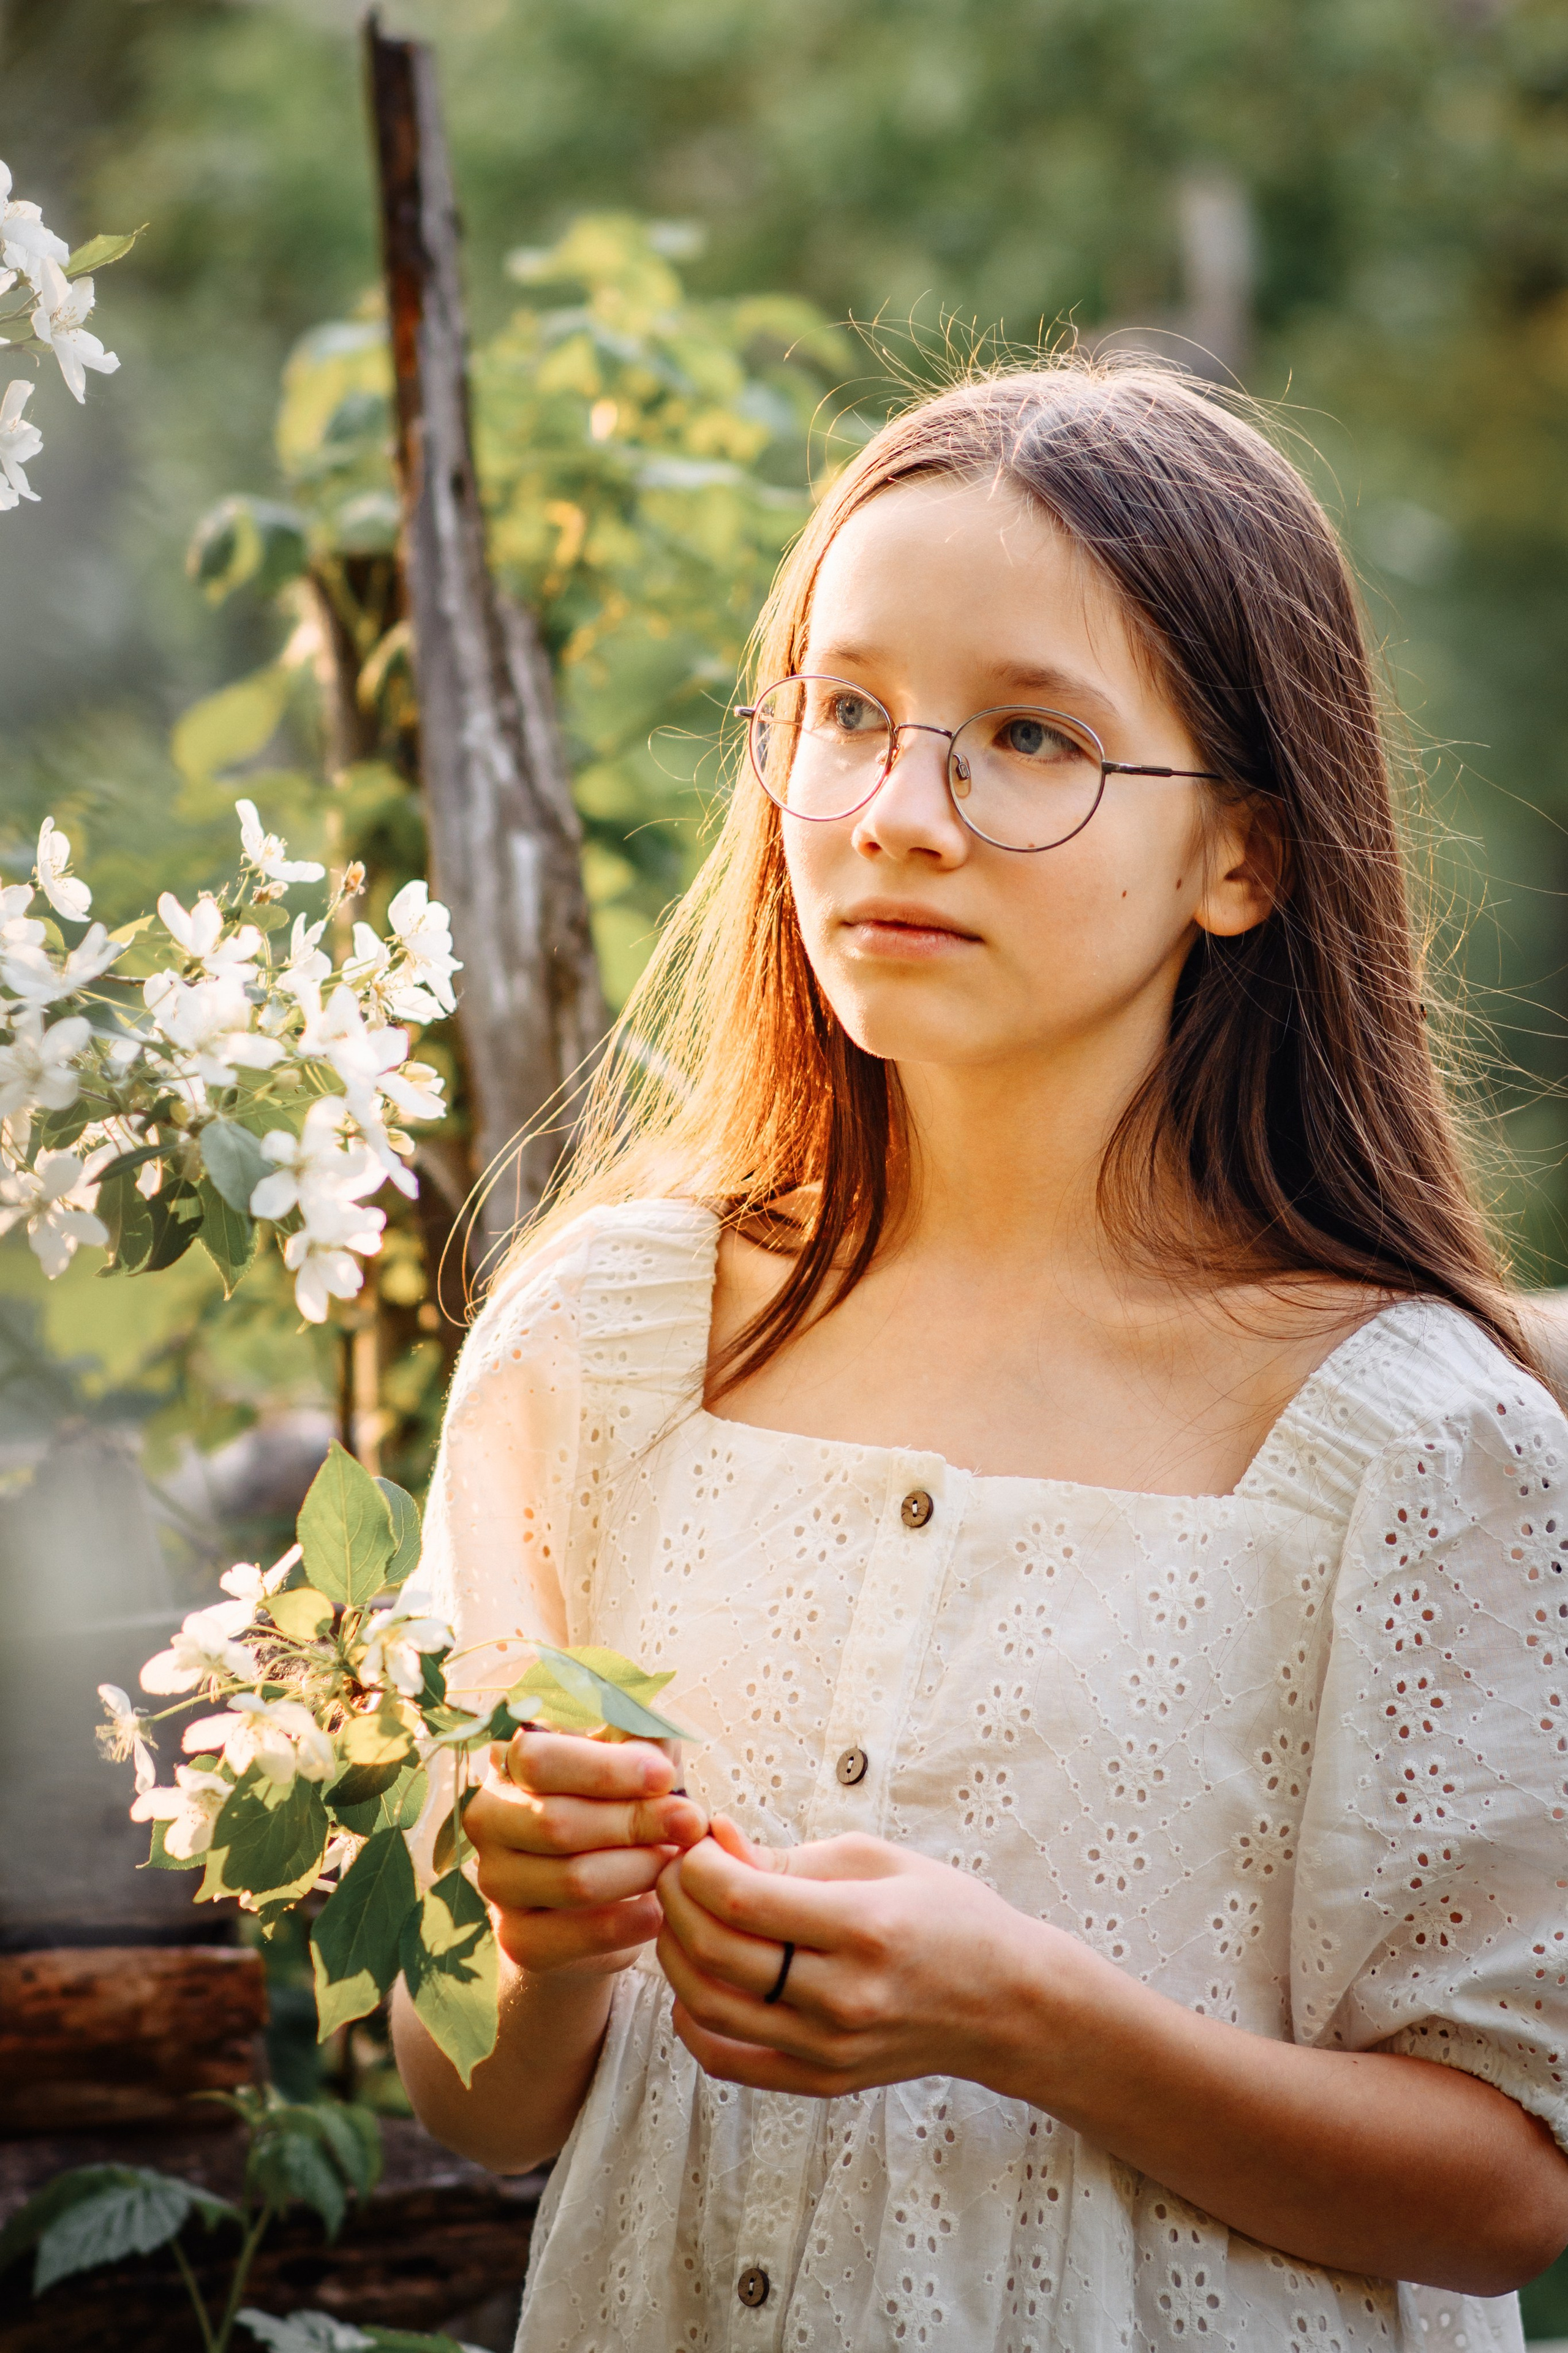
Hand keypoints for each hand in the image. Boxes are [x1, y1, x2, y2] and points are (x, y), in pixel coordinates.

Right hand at [466, 1729, 707, 1979]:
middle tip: (690, 1823)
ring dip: (640, 1870)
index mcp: (508, 1762)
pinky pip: (581, 1934)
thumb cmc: (619, 1805)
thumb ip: (643, 1741)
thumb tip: (654, 1750)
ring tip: (674, 1861)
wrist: (597, 1894)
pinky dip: (630, 1921)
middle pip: (557, 1822)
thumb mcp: (634, 1759)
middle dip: (636, 1821)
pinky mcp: (517, 1937)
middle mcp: (488, 1818)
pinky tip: (657, 1908)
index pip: (538, 1759)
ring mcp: (495, 1881)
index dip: (605, 1769)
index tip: (664, 1777)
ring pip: (574, 1880)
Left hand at [655, 1817, 1052, 2096]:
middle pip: (717, 1952)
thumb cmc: (946, 1916)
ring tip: (682, 1919)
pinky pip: (728, 2061)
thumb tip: (715, 1840)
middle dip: (677, 1901)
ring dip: (675, 1956)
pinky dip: (693, 2022)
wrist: (1006, 2003)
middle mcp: (844, 1996)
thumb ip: (789, 1856)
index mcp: (863, 1926)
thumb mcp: (878, 1860)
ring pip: (710, 2008)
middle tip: (676, 1872)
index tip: (693, 1845)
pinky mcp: (823, 2081)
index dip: (696, 1867)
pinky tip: (694, 1984)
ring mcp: (831, 2048)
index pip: (742, 1899)